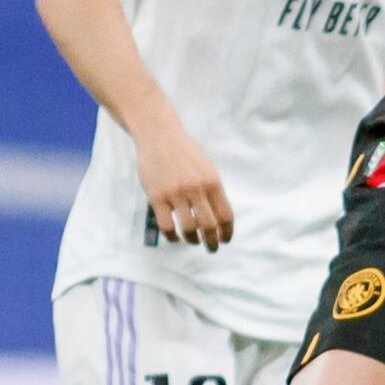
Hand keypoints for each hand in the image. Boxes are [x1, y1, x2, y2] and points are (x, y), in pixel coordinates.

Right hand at [136, 119, 234, 249]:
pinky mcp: (157, 197)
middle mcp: (196, 190)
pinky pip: (167, 226)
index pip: (225, 215)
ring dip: (193, 240)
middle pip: (209, 226)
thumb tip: (219, 216)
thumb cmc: (185, 151)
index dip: (227, 232)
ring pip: (188, 229)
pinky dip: (172, 236)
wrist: (159, 136)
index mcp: (213, 182)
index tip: (225, 240)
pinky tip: (175, 237)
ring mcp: (176, 194)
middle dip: (213, 242)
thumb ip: (213, 190)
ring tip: (193, 241)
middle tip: (212, 248)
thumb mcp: (207, 167)